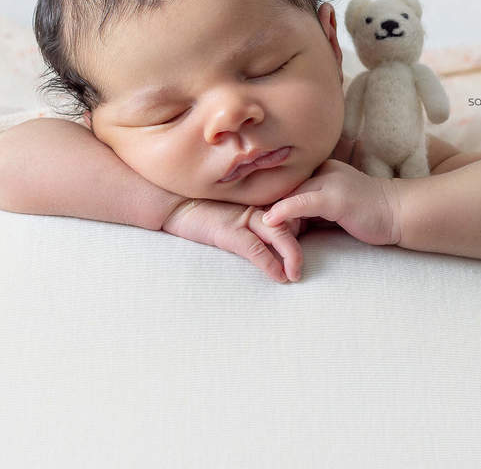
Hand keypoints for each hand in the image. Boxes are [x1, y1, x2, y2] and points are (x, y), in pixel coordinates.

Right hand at [161, 198, 305, 283]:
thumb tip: (271, 243)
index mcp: (259, 203)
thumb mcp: (233, 216)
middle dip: (301, 247)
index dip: (303, 230)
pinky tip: (278, 276)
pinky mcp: (229, 231)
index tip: (307, 250)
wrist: (173, 204)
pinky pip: (255, 248)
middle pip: (291, 222)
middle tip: (303, 269)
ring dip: (292, 256)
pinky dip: (269, 263)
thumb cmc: (202, 212)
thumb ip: (252, 224)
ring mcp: (243, 217)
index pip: (291, 215)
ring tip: (295, 275)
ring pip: (279, 234)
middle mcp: (256, 207)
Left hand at [262, 159, 400, 246]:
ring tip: (262, 235)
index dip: (271, 205)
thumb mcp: (331, 208)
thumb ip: (308, 209)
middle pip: (284, 191)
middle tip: (258, 233)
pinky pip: (302, 202)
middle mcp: (322, 171)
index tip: (257, 222)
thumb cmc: (367, 213)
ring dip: (273, 219)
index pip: (286, 186)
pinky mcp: (335, 198)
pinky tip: (269, 222)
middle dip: (268, 212)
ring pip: (289, 196)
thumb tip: (280, 221)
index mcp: (319, 171)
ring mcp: (329, 182)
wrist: (398, 213)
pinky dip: (284, 212)